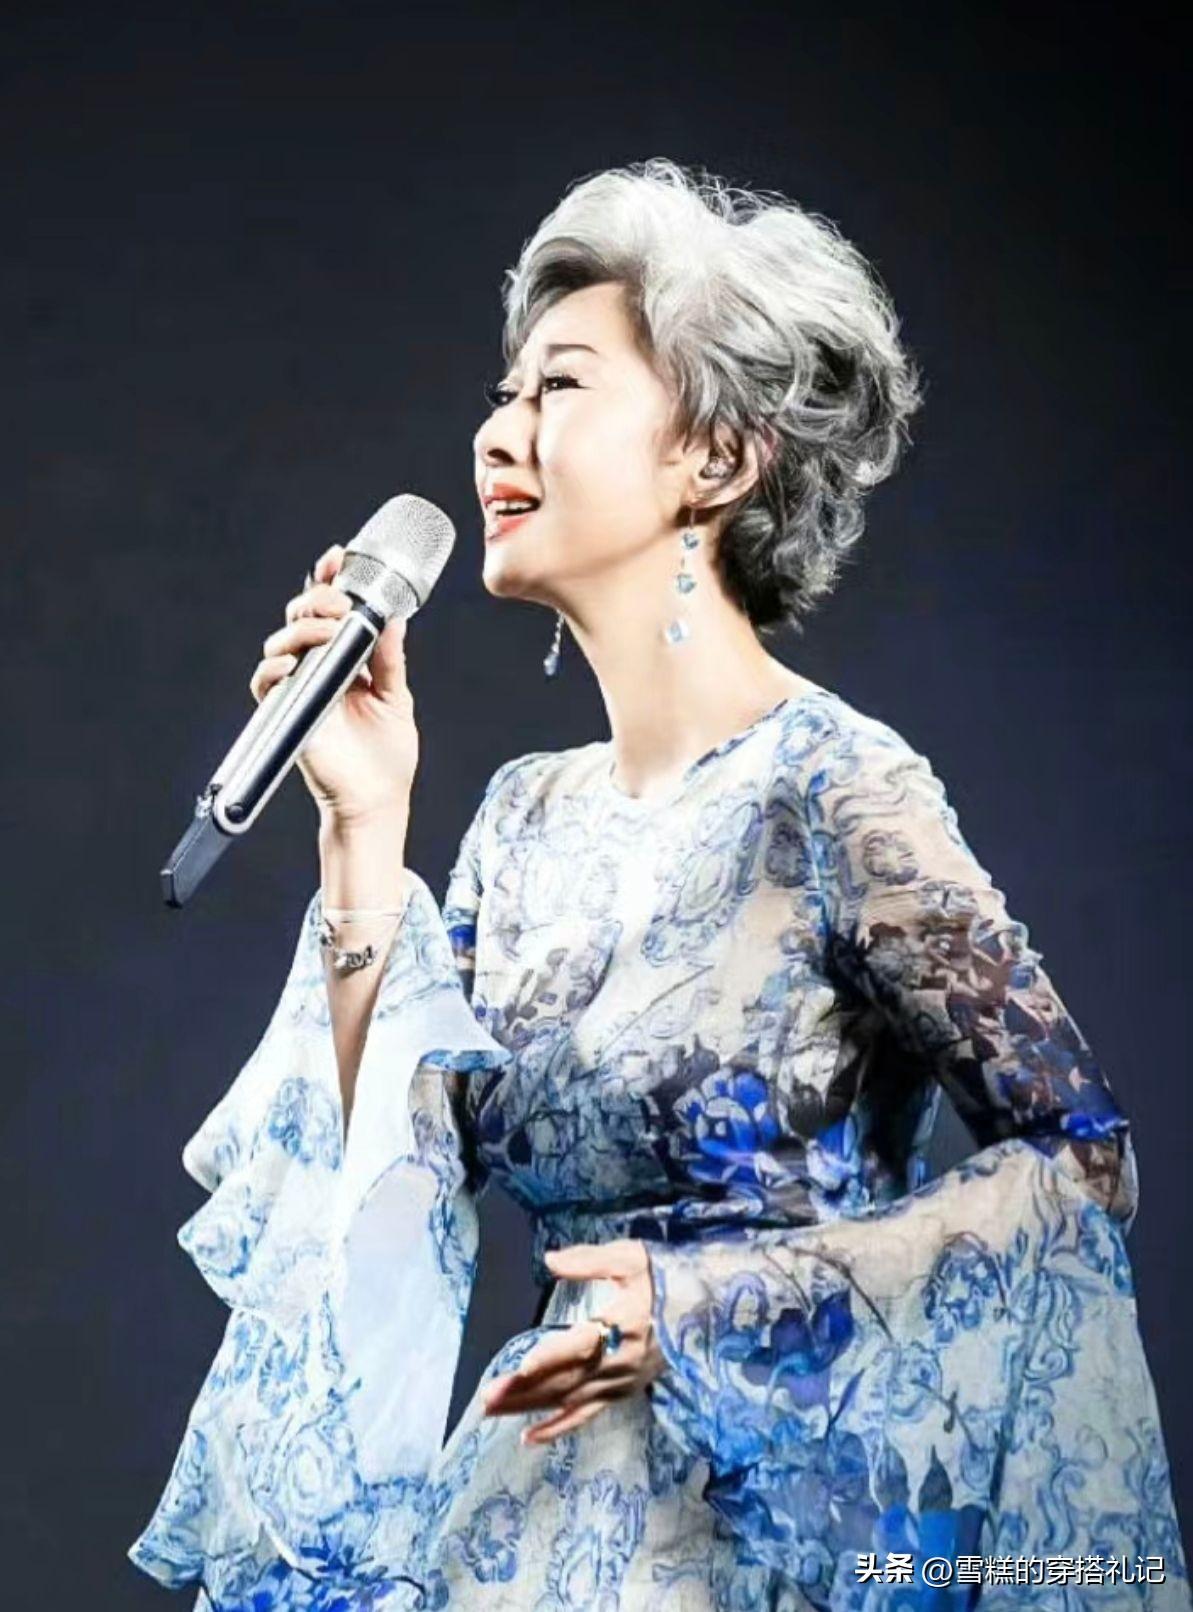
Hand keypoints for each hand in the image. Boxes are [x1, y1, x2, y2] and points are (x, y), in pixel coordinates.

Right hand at [249, 544, 418, 825]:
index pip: (331, 612)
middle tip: (341, 603)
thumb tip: (395, 618)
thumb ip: (391, 660)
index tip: (338, 556)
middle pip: (302, 618)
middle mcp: (319, 670)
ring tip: (328, 630)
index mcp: (346, 662)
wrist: (376, 800)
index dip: (329, 581)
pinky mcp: (286, 714)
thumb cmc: (387, 756)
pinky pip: (265, 684)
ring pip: (281, 644)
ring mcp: (300, 690)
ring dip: (302, 629)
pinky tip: (293, 665)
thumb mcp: (396, 699)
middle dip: (317, 599)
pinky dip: (274, 670)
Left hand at [481, 1240, 664, 1445]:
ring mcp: (619, 1383)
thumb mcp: (632, 1258)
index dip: (551, 1356)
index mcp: (621, 1325)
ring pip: (568, 1400)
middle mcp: (618, 1362)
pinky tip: (529, 1438)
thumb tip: (550, 1260)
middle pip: (565, 1379)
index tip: (521, 1366)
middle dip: (524, 1389)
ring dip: (530, 1407)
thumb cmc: (666, 1279)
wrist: (707, 1310)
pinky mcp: (622, 1393)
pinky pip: (586, 1416)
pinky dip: (557, 1429)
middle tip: (486, 1398)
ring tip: (492, 1412)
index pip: (580, 1344)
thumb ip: (589, 1260)